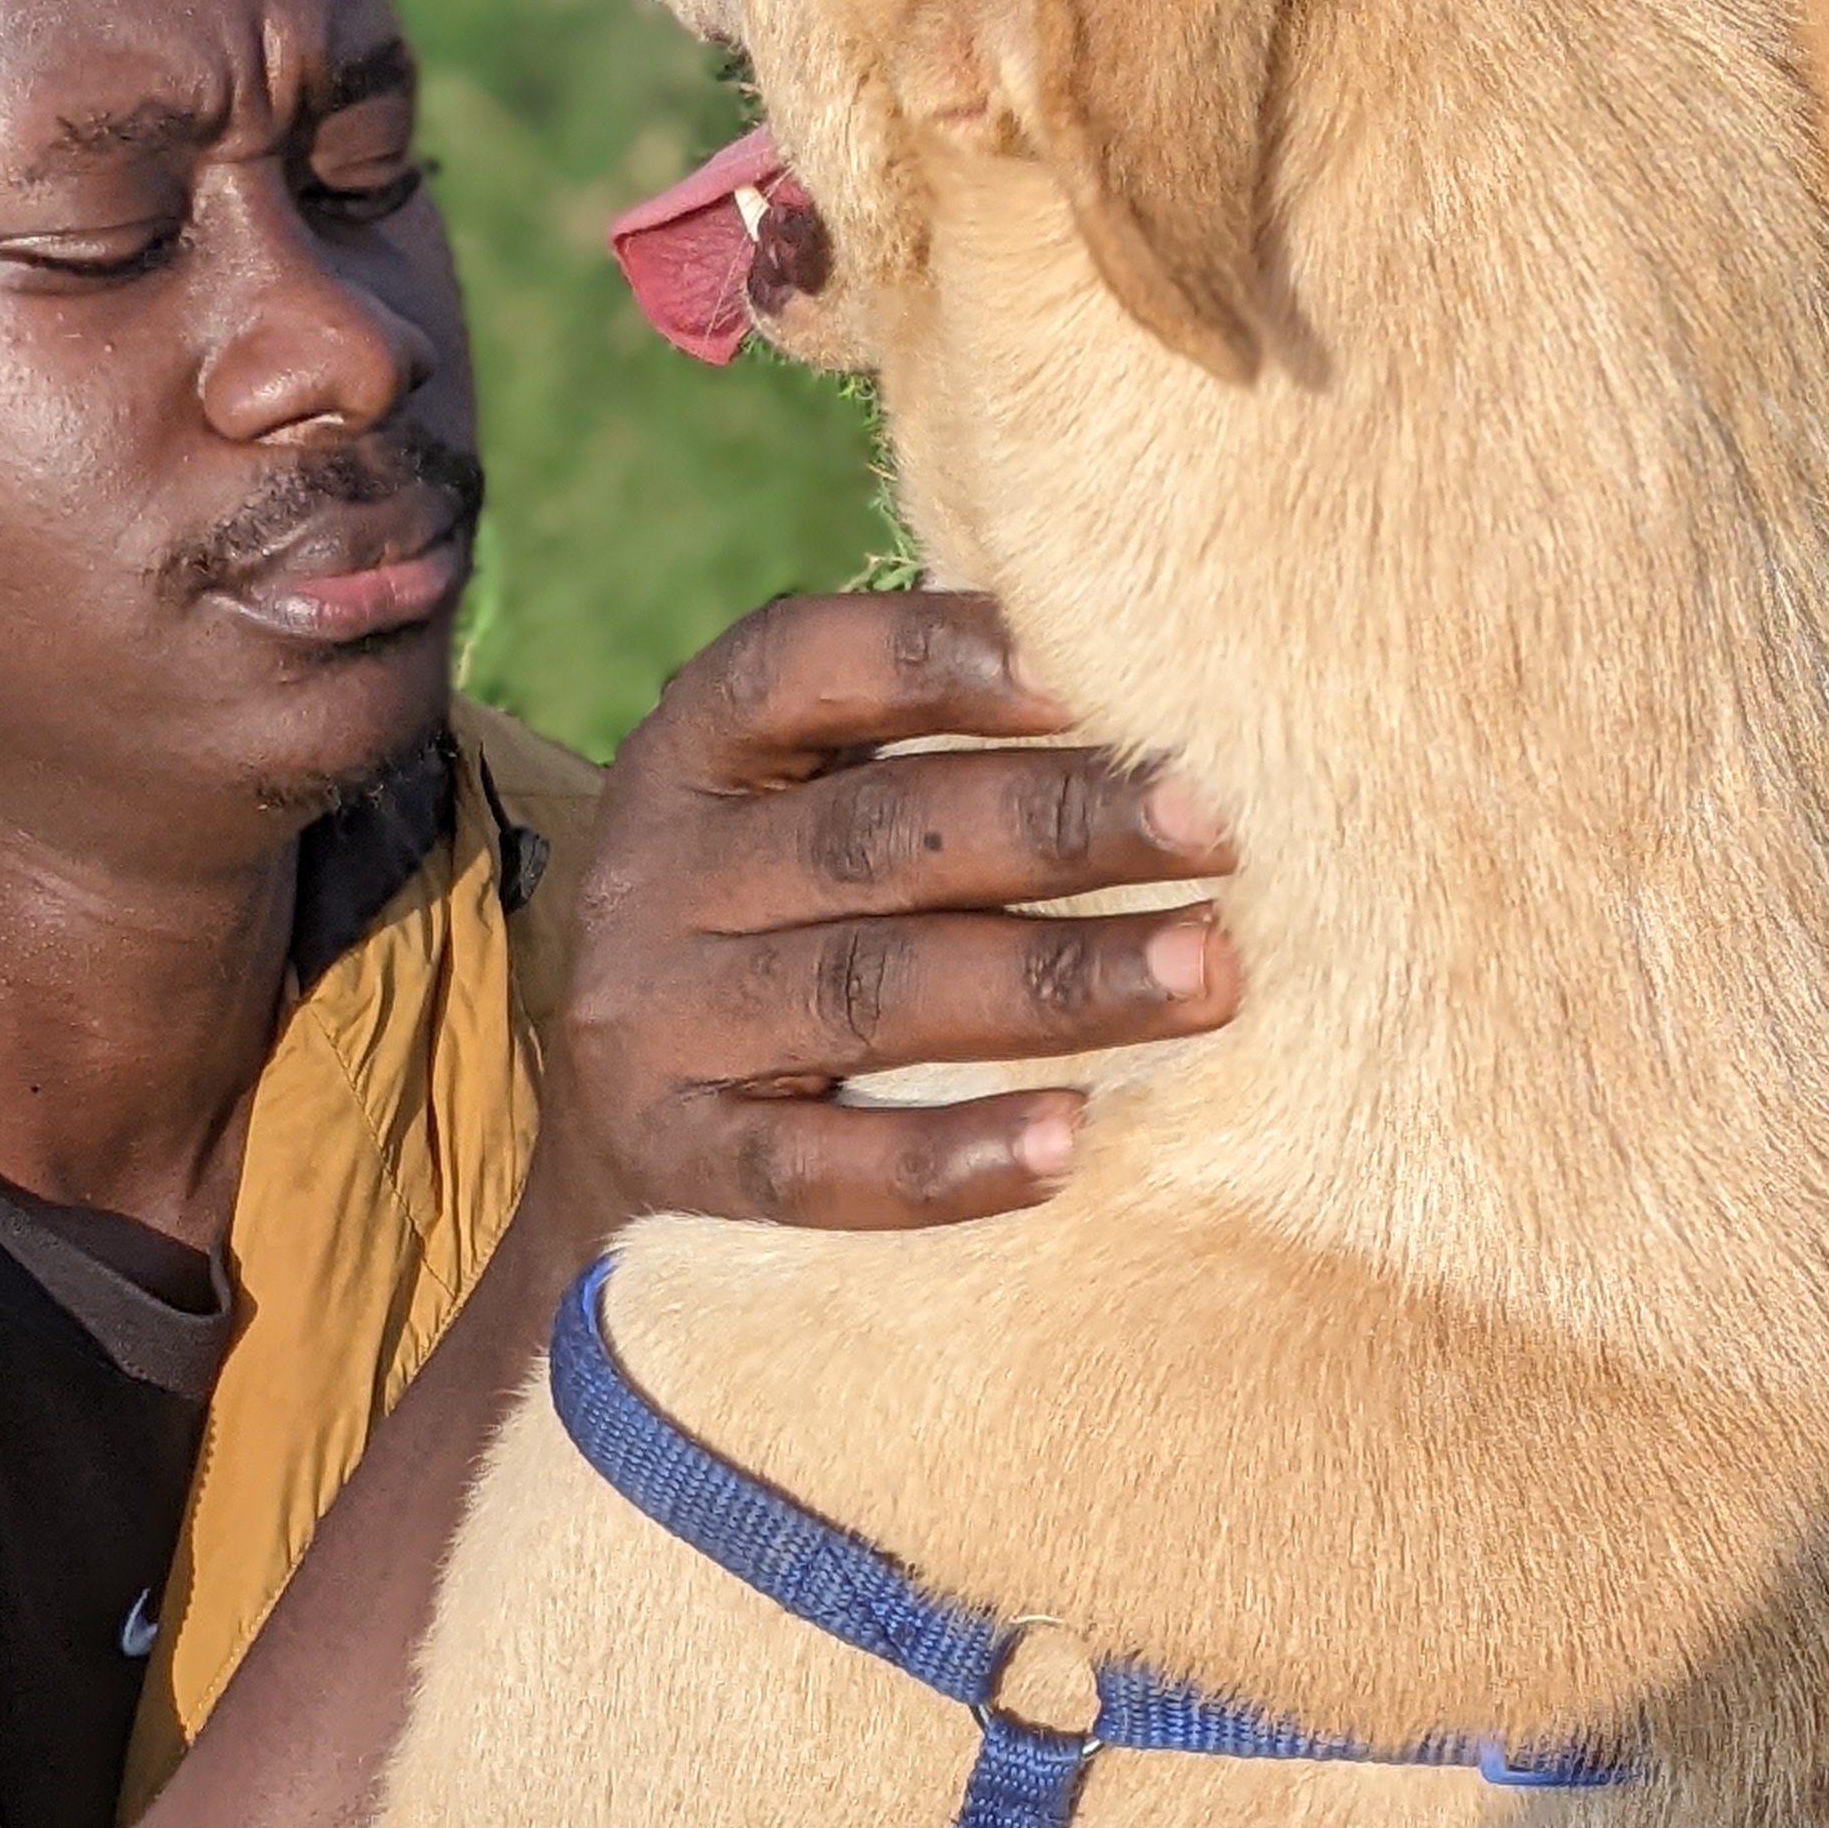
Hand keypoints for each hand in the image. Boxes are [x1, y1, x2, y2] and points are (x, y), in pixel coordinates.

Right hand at [523, 588, 1238, 1254]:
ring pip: (867, 994)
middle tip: (1220, 828)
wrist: (608, 1155)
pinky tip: (1070, 1143)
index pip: (795, 669)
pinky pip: (814, 1168)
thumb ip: (926, 750)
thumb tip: (1152, 671)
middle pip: (872, 839)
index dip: (936, 659)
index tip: (1089, 670)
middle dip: (1061, 827)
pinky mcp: (672, 1164)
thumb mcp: (799, 816)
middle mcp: (657, 879)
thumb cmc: (780, 939)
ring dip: (1051, 983)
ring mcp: (655, 1027)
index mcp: (693, 755)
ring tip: (1204, 977)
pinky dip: (944, 1159)